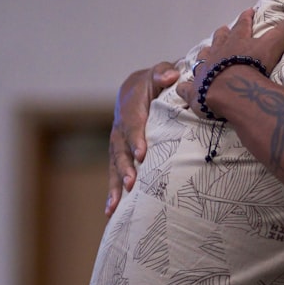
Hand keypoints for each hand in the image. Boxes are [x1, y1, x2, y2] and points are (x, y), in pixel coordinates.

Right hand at [105, 62, 177, 216]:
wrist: (136, 88)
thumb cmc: (155, 81)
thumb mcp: (159, 72)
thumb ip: (164, 72)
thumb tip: (172, 75)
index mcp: (131, 107)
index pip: (134, 123)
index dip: (136, 138)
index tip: (142, 154)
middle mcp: (120, 127)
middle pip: (120, 149)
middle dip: (125, 166)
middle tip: (131, 182)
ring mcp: (117, 142)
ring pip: (114, 164)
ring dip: (115, 185)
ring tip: (115, 206)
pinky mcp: (118, 154)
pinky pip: (113, 173)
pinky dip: (112, 192)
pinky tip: (111, 212)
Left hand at [176, 8, 283, 115]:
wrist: (229, 87)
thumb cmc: (251, 65)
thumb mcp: (274, 44)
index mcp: (236, 40)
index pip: (242, 24)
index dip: (246, 18)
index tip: (248, 11)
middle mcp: (217, 51)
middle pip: (219, 38)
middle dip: (222, 33)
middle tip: (223, 29)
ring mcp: (204, 70)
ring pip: (202, 58)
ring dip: (204, 55)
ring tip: (204, 52)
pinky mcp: (194, 90)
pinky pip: (186, 88)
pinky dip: (185, 87)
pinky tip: (183, 87)